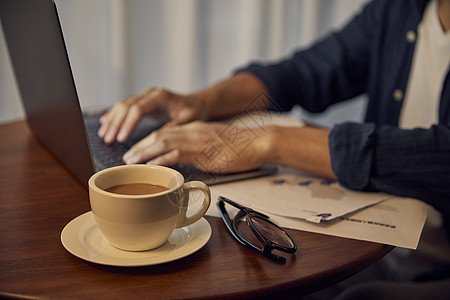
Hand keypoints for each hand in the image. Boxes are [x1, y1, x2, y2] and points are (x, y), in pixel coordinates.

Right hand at [98, 88, 205, 143]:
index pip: (138, 109)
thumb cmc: (194, 112)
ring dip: (112, 120)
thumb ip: (172, 128)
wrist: (196, 104)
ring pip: (122, 105)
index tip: (121, 138)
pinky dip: (114, 115)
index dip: (128, 124)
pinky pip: (124, 106)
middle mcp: (151, 94)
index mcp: (161, 97)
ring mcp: (145, 96)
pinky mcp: (143, 101)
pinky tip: (105, 123)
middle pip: (127, 106)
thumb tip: (157, 139)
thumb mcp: (188, 121)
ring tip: (104, 135)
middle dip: (116, 124)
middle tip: (108, 140)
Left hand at [122, 121, 269, 173]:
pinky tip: (151, 166)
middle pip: (159, 135)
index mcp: (195, 129)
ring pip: (163, 142)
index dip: (148, 141)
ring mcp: (197, 139)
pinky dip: (161, 159)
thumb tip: (185, 161)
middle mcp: (192, 130)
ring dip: (144, 152)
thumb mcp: (215, 146)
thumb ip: (198, 151)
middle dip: (140, 145)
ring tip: (131, 160)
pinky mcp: (203, 150)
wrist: (258, 143)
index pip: (166, 132)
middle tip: (126, 157)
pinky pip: (177, 153)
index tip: (136, 150)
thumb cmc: (240, 147)